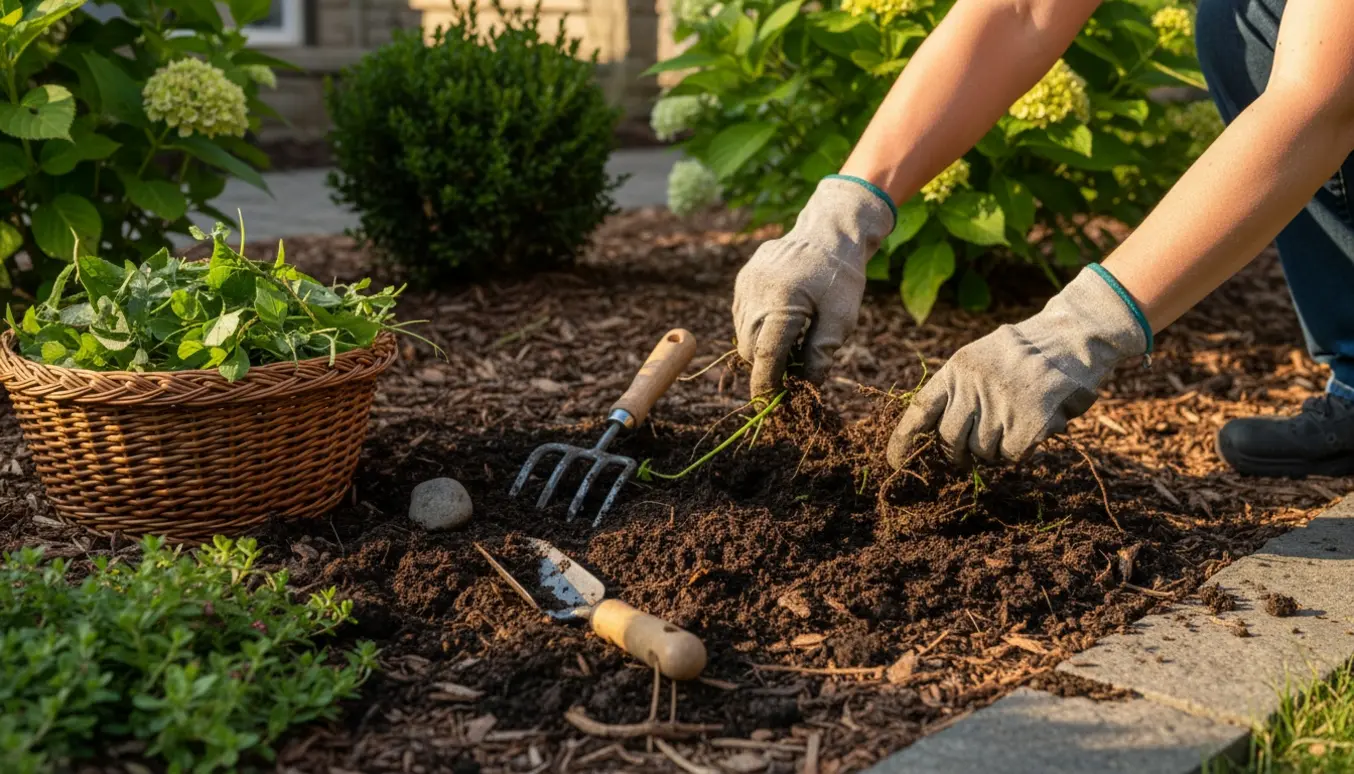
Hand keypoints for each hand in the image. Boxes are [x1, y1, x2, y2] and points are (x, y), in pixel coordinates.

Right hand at [733, 176, 895, 398]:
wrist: (829, 232)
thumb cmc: (841, 276)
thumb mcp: (842, 317)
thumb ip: (822, 352)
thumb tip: (807, 386)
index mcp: (782, 302)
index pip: (766, 356)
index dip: (766, 385)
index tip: (770, 405)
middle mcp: (756, 292)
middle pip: (750, 349)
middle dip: (767, 367)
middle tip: (792, 372)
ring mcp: (745, 285)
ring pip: (743, 335)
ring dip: (762, 348)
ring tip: (792, 342)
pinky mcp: (742, 280)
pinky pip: (742, 317)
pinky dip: (756, 329)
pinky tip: (781, 322)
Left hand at [886, 266, 1150, 467]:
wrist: (1073, 336)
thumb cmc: (1025, 353)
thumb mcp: (981, 359)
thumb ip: (959, 389)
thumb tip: (936, 434)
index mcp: (957, 369)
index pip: (920, 409)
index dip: (903, 440)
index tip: (894, 462)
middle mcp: (974, 386)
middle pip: (948, 439)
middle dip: (955, 453)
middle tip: (968, 453)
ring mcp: (1001, 404)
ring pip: (980, 451)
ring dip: (991, 451)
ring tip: (1008, 431)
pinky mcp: (1029, 421)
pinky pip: (1010, 455)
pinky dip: (1017, 452)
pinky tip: (1029, 433)